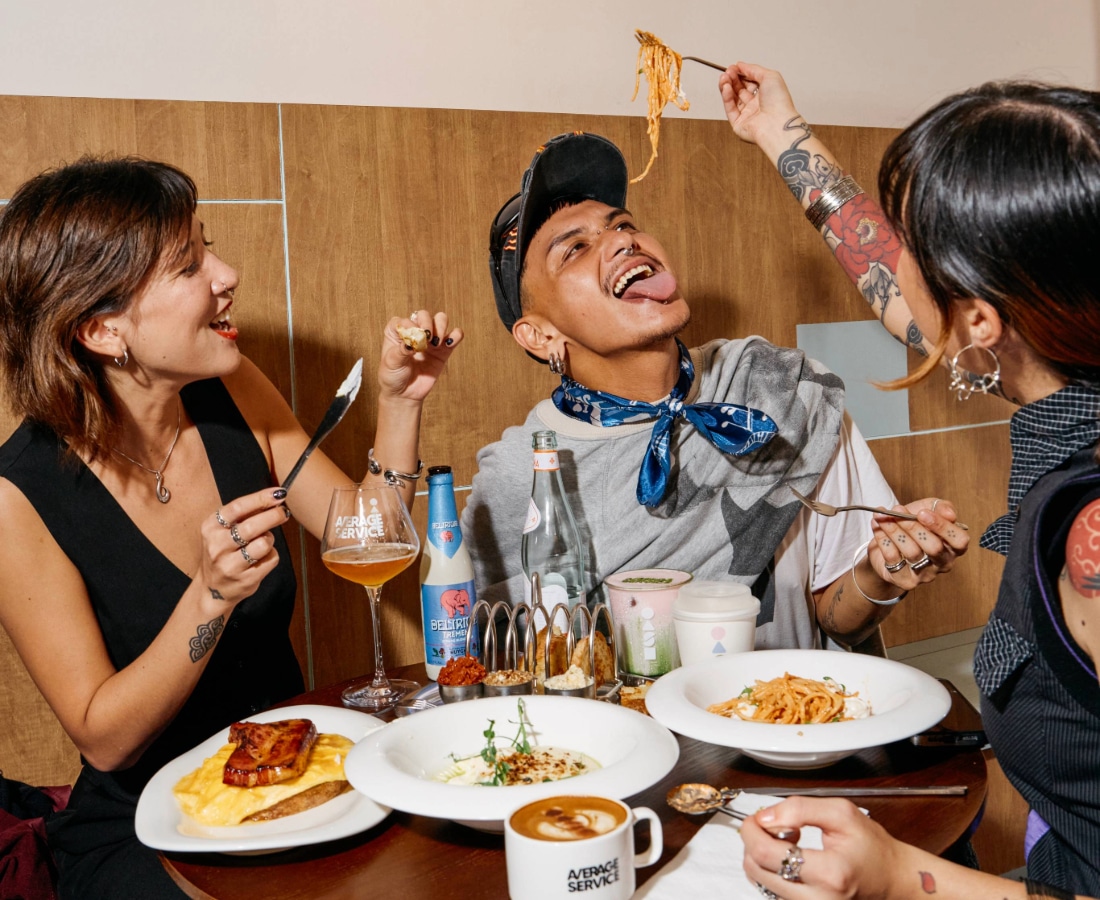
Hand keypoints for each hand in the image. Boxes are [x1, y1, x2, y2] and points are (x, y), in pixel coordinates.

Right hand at [200, 488, 288, 604]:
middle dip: (273, 516)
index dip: (261, 498)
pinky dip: (271, 555)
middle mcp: (217, 546)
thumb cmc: (223, 552)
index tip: (279, 493)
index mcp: (211, 527)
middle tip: (283, 513)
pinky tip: (262, 558)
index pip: (238, 508)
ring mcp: (230, 565)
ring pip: (263, 543)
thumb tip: (273, 498)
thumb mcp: (223, 530)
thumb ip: (244, 515)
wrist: (213, 588)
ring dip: (270, 539)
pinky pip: (270, 559)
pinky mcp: (245, 579)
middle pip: (252, 526)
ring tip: (264, 542)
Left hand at [377, 309, 462, 402]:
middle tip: (427, 338)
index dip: (410, 327)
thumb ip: (402, 350)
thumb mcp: (392, 363)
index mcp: (397, 331)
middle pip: (424, 315)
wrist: (404, 394)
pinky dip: (456, 335)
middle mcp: (415, 331)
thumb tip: (414, 341)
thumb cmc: (393, 376)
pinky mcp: (443, 350)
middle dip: (426, 323)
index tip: (411, 341)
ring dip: (440, 326)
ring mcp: (430, 340)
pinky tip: (449, 344)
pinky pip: (455, 335)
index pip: (405, 320)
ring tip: (436, 342)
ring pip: (441, 319)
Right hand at [719, 62, 800, 146]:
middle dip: (732, 78)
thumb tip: (741, 65)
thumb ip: (754, 69)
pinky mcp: (738, 123)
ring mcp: (747, 114)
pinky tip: (726, 87)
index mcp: (766, 94)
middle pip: (739, 89)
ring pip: (733, 98)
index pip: (749, 82)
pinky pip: (730, 108)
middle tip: (728, 72)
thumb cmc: (779, 102)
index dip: (741, 74)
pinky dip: (726, 97)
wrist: (777, 123)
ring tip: (724, 77)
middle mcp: (756, 104)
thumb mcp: (770, 76)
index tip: (734, 67)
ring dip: (727, 86)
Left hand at [742, 797, 905, 899]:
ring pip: (760, 882)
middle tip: (773, 826)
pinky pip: (771, 891)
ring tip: (789, 842)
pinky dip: (771, 871)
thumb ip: (800, 809)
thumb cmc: (871, 847)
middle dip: (754, 841)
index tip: (756, 817)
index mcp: (829, 873)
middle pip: (756, 870)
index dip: (751, 830)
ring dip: (762, 856)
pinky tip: (791, 859)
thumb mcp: (841, 814)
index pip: (765, 853)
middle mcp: (818, 899)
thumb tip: (765, 817)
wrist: (891, 879)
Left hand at [868, 498, 969, 588]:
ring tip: (882, 516)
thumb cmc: (913, 527)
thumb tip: (950, 513)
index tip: (922, 513)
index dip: (943, 526)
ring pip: (912, 552)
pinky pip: (893, 558)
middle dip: (914, 526)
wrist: (887, 548)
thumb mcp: (927, 510)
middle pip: (934, 547)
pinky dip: (882, 539)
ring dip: (894, 530)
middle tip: (898, 511)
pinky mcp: (905, 580)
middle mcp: (943, 563)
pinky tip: (877, 527)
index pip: (959, 540)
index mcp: (953, 546)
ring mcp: (925, 574)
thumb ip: (939, 507)